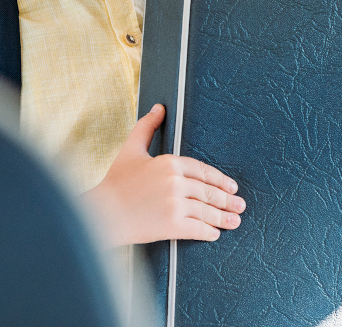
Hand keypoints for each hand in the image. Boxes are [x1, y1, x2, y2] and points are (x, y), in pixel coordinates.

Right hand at [83, 104, 245, 245]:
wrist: (100, 214)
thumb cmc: (114, 182)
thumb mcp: (131, 149)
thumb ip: (146, 127)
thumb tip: (159, 108)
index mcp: (169, 162)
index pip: (203, 171)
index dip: (220, 180)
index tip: (231, 187)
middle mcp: (176, 182)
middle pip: (209, 191)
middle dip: (227, 200)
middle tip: (240, 205)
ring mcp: (175, 204)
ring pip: (206, 211)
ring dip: (223, 217)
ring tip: (234, 220)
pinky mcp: (171, 225)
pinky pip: (197, 229)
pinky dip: (208, 232)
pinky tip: (214, 234)